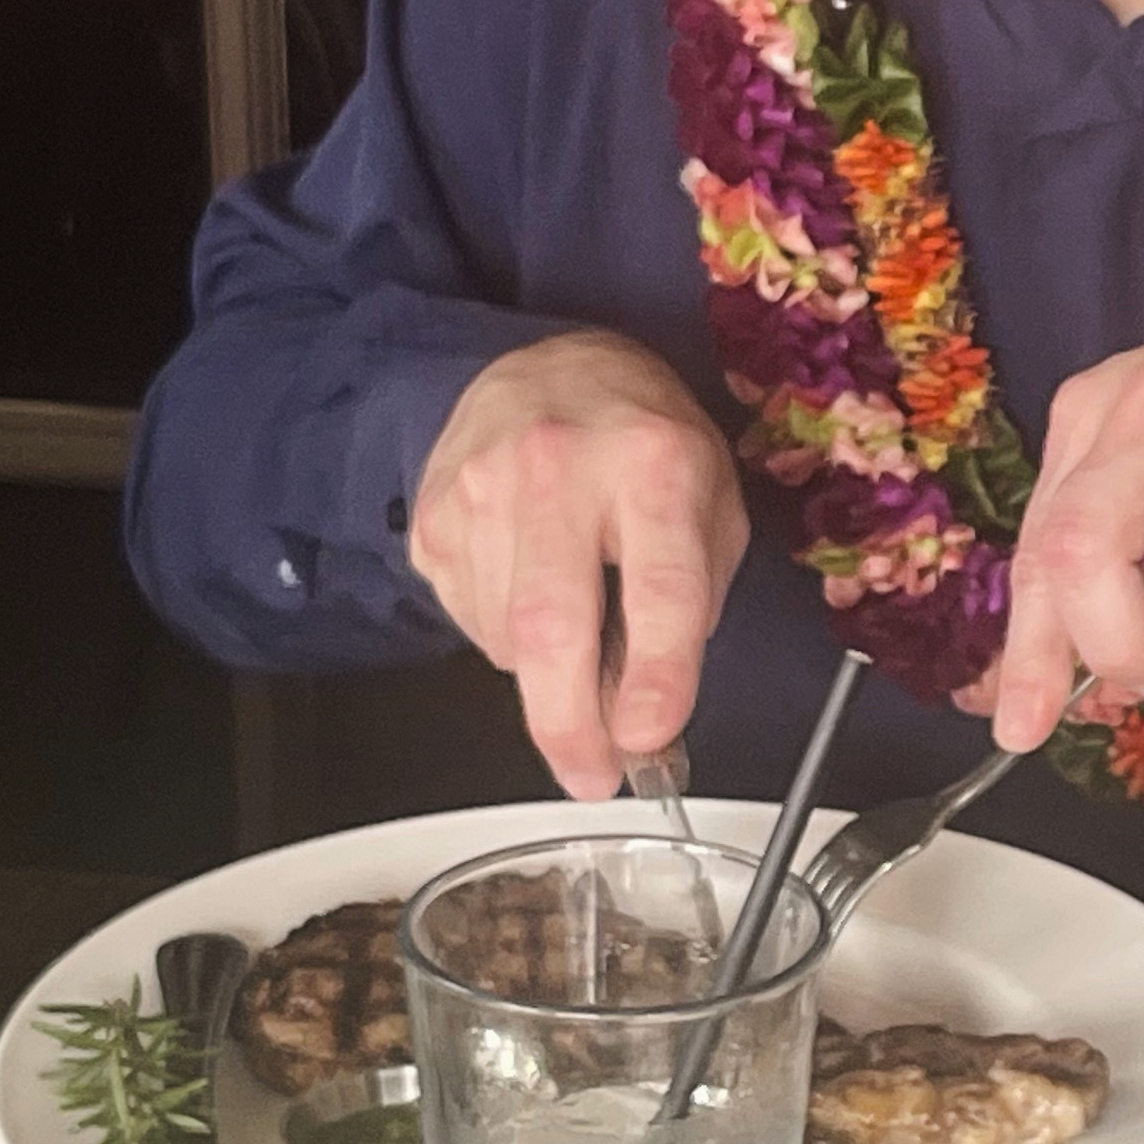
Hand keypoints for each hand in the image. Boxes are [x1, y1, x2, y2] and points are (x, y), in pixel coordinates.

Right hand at [409, 330, 749, 800]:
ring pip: (506, 638)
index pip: (658, 584)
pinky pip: (469, 622)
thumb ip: (694, 598)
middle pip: (551, 624)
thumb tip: (650, 716)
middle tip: (593, 776)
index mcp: (654, 463)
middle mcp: (560, 469)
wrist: (546, 367)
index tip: (648, 737)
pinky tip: (532, 591)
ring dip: (546, 676)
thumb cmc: (644, 445)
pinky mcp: (433, 518)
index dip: (655, 674)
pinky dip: (507, 641)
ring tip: (579, 631)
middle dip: (570, 725)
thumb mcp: (710, 500)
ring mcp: (481, 491)